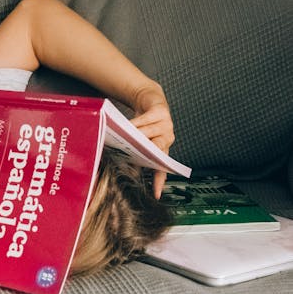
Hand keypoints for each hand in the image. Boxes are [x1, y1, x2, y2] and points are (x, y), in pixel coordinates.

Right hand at [130, 84, 174, 198]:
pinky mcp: (162, 112)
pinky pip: (145, 120)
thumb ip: (136, 153)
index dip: (159, 182)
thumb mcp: (139, 140)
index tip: (156, 195)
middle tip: (133, 155)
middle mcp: (167, 139)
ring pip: (148, 134)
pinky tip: (128, 125)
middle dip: (143, 152)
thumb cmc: (143, 123)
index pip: (161, 169)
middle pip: (155, 150)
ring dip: (135, 136)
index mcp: (162, 150)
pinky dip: (136, 123)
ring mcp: (167, 126)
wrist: (149, 99)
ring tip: (124, 138)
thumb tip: (127, 169)